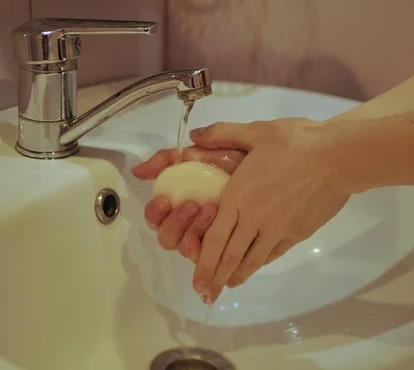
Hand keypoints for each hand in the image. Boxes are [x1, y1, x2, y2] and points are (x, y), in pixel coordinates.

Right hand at [132, 146, 245, 262]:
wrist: (275, 164)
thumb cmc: (239, 160)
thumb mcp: (203, 153)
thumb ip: (169, 159)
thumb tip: (138, 171)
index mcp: (180, 203)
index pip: (157, 217)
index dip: (155, 213)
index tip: (164, 200)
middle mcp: (191, 225)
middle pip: (167, 239)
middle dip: (175, 224)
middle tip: (192, 206)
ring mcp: (210, 238)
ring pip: (187, 250)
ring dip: (194, 232)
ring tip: (210, 210)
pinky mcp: (229, 248)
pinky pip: (212, 259)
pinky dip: (212, 247)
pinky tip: (222, 229)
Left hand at [189, 118, 349, 303]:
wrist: (336, 157)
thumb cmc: (295, 142)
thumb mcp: (256, 132)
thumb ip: (223, 133)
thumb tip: (194, 134)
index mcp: (239, 196)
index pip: (214, 237)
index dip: (202, 261)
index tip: (196, 279)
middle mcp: (254, 218)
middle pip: (230, 255)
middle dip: (215, 277)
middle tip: (206, 295)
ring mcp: (277, 229)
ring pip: (252, 259)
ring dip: (237, 275)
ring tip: (228, 286)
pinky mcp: (297, 233)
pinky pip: (274, 252)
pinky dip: (261, 262)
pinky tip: (256, 267)